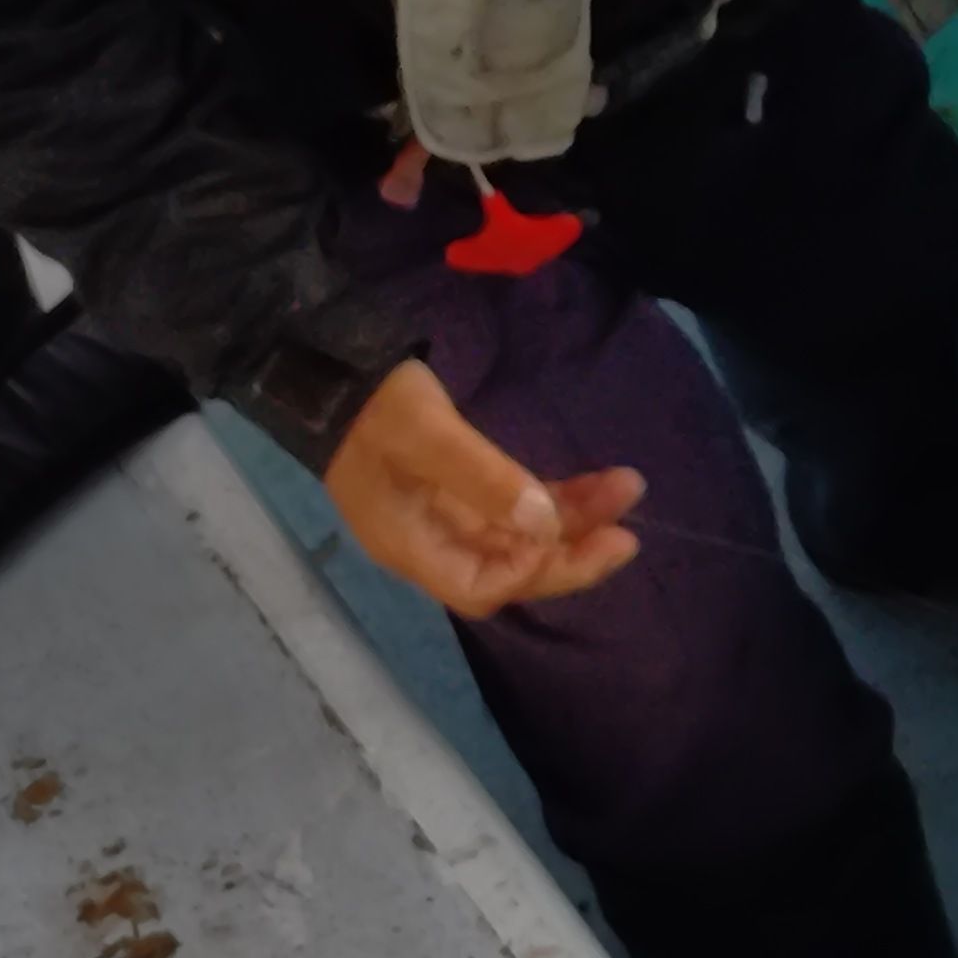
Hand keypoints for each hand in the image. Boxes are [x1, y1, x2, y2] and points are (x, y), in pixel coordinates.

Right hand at [324, 360, 642, 618]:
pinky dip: (556, 500)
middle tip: (628, 534)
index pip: (479, 588)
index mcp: (409, 544)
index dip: (533, 572)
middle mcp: (430, 542)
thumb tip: (545, 524)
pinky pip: (516, 508)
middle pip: (509, 570)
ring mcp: (445, 517)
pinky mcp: (460, 489)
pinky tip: (597, 484)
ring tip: (627, 489)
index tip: (577, 537)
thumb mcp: (427, 433)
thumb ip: (482, 479)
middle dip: (570, 553)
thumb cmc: (374, 402)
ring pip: (521, 535)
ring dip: (574, 520)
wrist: (329, 368)